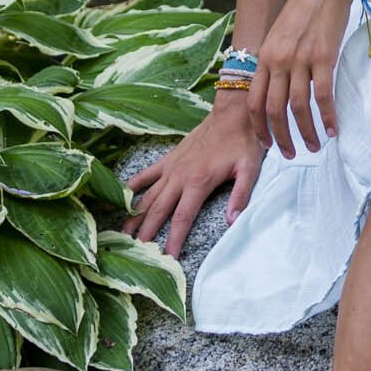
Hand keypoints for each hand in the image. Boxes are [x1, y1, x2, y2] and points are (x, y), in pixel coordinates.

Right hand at [121, 97, 265, 257]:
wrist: (232, 113)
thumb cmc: (243, 141)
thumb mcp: (249, 169)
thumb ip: (240, 195)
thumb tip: (232, 221)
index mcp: (199, 182)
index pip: (182, 218)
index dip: (173, 239)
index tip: (167, 258)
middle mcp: (180, 176)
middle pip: (159, 211)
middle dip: (147, 233)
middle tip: (136, 252)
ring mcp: (172, 167)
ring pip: (148, 195)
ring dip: (135, 214)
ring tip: (123, 233)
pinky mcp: (169, 158)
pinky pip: (147, 174)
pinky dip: (133, 185)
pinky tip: (120, 196)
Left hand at [251, 0, 364, 159]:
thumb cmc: (304, 9)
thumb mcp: (279, 35)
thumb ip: (275, 61)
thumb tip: (277, 89)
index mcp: (264, 56)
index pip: (253, 101)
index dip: (258, 127)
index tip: (266, 144)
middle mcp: (278, 60)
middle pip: (273, 110)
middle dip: (280, 137)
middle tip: (290, 154)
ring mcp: (300, 59)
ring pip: (298, 107)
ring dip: (306, 132)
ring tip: (315, 146)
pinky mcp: (323, 57)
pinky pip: (323, 95)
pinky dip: (328, 116)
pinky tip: (333, 128)